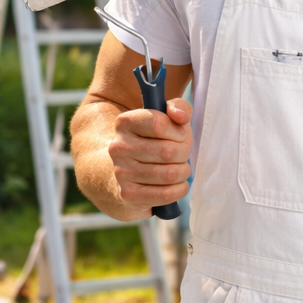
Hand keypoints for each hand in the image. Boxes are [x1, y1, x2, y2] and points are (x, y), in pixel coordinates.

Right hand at [106, 98, 192, 217]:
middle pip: (168, 151)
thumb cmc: (156, 141)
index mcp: (125, 122)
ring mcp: (121, 172)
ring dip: (183, 172)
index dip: (178, 132)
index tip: (179, 135)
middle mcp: (118, 147)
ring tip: (180, 168)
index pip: (159, 124)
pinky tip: (178, 184)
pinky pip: (165, 194)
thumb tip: (181, 116)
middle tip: (182, 154)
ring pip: (170, 174)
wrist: (129, 171)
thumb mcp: (168, 119)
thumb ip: (179, 108)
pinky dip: (180, 189)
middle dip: (184, 153)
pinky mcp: (128, 195)